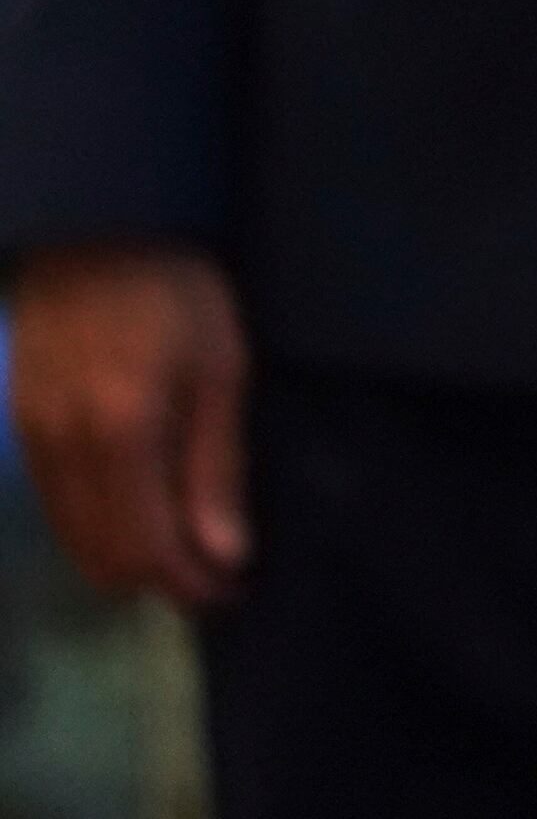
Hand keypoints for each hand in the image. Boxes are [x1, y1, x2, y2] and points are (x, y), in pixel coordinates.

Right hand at [5, 244, 251, 606]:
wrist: (91, 233)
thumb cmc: (175, 291)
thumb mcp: (222, 365)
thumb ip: (217, 465)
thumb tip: (224, 553)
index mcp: (124, 430)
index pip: (148, 545)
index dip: (188, 583)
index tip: (230, 590)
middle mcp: (65, 447)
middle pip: (103, 556)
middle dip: (159, 581)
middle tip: (212, 578)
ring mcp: (32, 441)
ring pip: (73, 539)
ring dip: (125, 562)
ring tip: (183, 555)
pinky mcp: (20, 431)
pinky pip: (56, 508)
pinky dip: (96, 530)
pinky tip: (136, 520)